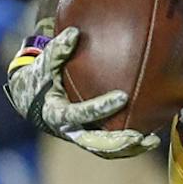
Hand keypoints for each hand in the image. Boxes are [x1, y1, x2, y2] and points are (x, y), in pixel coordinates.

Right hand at [3, 27, 160, 158]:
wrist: (30, 99)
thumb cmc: (40, 78)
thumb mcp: (43, 65)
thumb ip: (57, 50)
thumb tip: (74, 33)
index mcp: (56, 113)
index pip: (79, 114)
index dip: (100, 108)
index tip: (123, 97)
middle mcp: (69, 130)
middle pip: (94, 143)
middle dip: (117, 142)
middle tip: (139, 136)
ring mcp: (79, 136)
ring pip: (104, 150)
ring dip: (128, 149)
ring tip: (152, 140)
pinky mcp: (89, 137)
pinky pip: (109, 146)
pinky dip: (128, 145)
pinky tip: (149, 137)